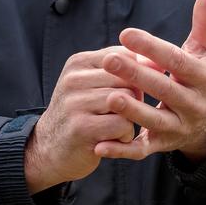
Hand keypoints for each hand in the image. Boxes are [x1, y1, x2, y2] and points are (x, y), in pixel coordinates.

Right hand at [24, 47, 142, 193]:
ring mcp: (75, 103)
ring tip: (116, 125)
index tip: (129, 90)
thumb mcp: (92, 84)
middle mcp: (74, 79)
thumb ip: (120, 70)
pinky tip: (112, 139)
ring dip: (130, 118)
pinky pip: (122, 124)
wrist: (48, 149)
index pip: (122, 56)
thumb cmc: (80, 113)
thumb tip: (157, 62)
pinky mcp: (81, 128)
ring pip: (127, 101)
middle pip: (127, 79)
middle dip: (135, 97)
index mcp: (78, 63)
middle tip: (124, 112)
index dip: (136, 74)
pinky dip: (125, 135)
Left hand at [94, 0, 205, 163]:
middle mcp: (194, 105)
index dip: (153, 48)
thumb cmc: (201, 75)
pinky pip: (142, 150)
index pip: (177, 61)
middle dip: (137, 76)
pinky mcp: (163, 146)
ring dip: (132, 112)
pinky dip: (121, 150)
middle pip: (164, 90)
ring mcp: (179, 129)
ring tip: (109, 97)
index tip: (127, 34)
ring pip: (155, 122)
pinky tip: (100, 145)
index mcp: (203, 78)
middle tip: (109, 59)